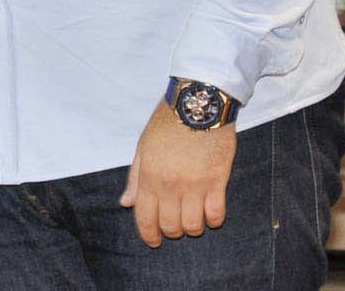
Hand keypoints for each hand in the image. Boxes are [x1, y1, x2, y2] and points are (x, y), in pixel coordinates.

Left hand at [119, 100, 236, 246]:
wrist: (197, 103)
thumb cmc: (168, 122)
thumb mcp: (143, 146)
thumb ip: (136, 177)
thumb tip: (126, 203)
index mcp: (150, 175)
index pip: (146, 218)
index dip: (149, 235)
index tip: (154, 241)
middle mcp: (170, 185)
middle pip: (171, 226)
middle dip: (172, 231)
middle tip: (175, 225)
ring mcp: (195, 184)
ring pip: (194, 225)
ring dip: (193, 227)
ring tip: (194, 218)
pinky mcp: (218, 181)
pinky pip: (217, 214)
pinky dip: (214, 219)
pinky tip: (211, 211)